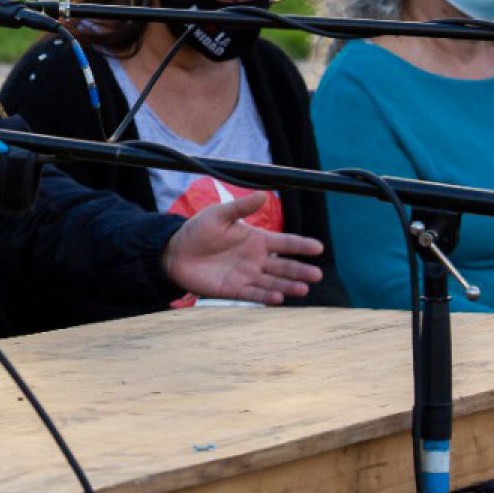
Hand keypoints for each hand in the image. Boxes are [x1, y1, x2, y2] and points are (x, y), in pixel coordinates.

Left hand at [161, 192, 323, 304]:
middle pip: (284, 266)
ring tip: (303, 289)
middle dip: (300, 271)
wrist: (175, 252)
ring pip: (273, 282)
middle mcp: (255, 259)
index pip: (284, 243)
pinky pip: (254, 294)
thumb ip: (241, 207)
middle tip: (316, 275)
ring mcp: (247, 275)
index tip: (318, 247)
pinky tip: (278, 297)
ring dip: (288, 286)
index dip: (301, 245)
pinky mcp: (235, 289)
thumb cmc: (197, 231)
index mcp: (256, 239)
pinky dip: (266, 296)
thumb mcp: (219, 215)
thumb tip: (264, 194)